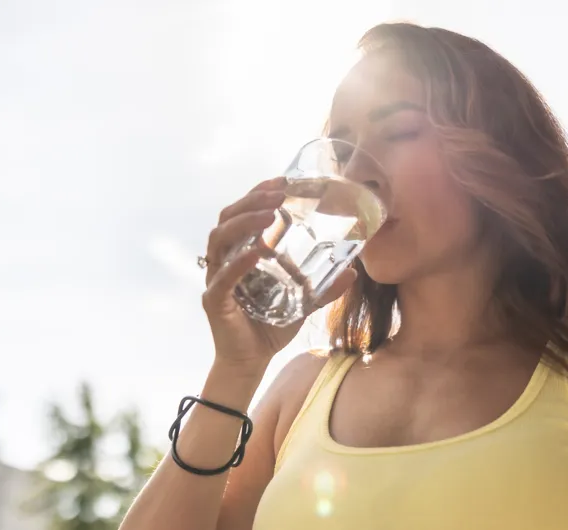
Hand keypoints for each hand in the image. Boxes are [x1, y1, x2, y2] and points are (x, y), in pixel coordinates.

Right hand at [201, 177, 356, 370]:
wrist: (251, 362)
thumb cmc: (270, 327)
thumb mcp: (303, 302)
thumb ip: (324, 287)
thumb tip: (353, 271)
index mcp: (241, 253)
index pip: (243, 213)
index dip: (258, 193)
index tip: (282, 180)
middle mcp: (224, 260)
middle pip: (228, 218)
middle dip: (251, 200)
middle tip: (278, 192)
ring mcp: (216, 278)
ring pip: (220, 239)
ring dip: (244, 222)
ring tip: (268, 213)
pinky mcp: (214, 300)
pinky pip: (223, 276)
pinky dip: (239, 262)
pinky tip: (258, 251)